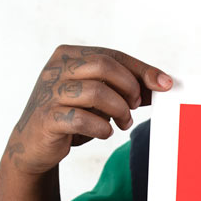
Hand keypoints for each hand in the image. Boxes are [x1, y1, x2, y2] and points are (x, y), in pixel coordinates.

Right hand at [7, 45, 172, 176]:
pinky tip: (105, 132)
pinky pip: (81, 119)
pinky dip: (101, 127)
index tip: (165, 84)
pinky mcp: (47, 118)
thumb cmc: (73, 116)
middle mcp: (56, 69)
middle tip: (134, 106)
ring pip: (95, 91)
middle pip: (104, 66)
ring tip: (123, 122)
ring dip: (119, 110)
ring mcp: (49, 93)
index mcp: (69, 56)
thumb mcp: (100, 98)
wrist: (34, 144)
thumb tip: (162, 84)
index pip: (113, 55)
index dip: (142, 69)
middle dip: (129, 87)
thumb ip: (125, 88)